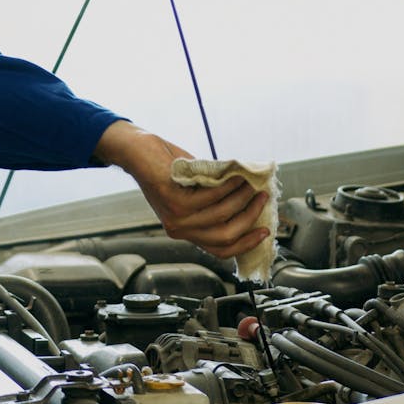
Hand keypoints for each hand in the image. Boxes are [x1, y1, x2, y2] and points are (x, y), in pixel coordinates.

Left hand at [94, 121, 269, 259]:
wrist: (137, 153)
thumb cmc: (168, 169)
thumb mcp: (193, 192)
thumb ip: (216, 201)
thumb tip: (252, 199)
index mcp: (186, 231)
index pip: (220, 250)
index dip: (246, 243)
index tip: (265, 231)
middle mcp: (179, 229)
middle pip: (224, 235)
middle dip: (250, 218)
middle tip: (263, 199)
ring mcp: (175, 215)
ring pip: (220, 215)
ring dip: (242, 198)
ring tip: (251, 183)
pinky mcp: (172, 198)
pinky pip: (209, 195)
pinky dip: (228, 185)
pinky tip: (235, 174)